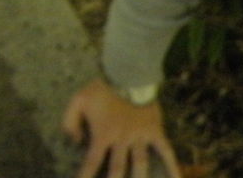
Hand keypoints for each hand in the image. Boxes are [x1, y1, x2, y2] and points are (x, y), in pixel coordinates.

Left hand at [63, 78, 180, 177]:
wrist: (126, 73)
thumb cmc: (101, 88)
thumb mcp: (78, 100)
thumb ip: (70, 121)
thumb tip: (74, 140)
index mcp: (103, 134)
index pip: (92, 162)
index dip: (86, 176)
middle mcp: (122, 140)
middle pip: (117, 169)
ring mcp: (140, 137)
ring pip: (141, 164)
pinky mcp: (155, 132)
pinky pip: (166, 151)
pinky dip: (173, 166)